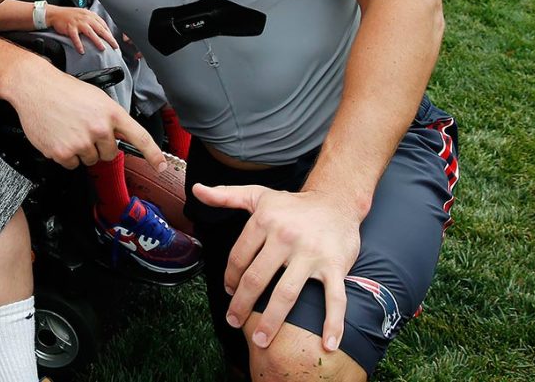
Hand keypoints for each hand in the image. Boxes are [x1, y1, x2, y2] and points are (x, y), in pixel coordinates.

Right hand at [7, 65, 165, 170]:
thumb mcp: (96, 98)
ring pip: (90, 160)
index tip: (160, 165)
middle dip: (99, 146)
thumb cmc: (64, 90)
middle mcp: (99, 129)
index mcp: (111, 113)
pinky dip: (65, 155)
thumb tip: (119, 136)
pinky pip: (72, 164)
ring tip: (68, 129)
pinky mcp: (63, 153)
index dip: (153, 154)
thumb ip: (111, 119)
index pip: (139, 137)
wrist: (35, 88)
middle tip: (83, 129)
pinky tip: (59, 137)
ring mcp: (81, 142)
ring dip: (81, 151)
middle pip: (109, 154)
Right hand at [45, 5, 118, 53]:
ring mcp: (78, 23)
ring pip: (90, 33)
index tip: (113, 40)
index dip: (109, 33)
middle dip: (109, 38)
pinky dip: (79, 45)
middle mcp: (86, 18)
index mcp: (90, 15)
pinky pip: (76, 38)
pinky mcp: (70, 28)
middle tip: (115, 45)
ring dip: (97, 41)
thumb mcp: (83, 14)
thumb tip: (101, 28)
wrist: (55, 13)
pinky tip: (82, 51)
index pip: (103, 24)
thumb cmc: (69, 15)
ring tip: (102, 48)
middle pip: (100, 29)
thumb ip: (92, 20)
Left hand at [191, 184, 360, 352]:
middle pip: (256, 279)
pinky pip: (334, 298)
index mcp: (264, 221)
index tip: (229, 293)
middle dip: (242, 305)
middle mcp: (286, 237)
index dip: (230, 278)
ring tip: (261, 340)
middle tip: (234, 322)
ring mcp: (311, 253)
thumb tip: (197, 190)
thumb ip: (226, 196)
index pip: (239, 257)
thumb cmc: (293, 204)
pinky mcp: (335, 266)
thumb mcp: (258, 196)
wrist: (337, 202)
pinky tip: (327, 343)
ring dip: (271, 321)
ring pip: (286, 293)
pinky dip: (333, 323)